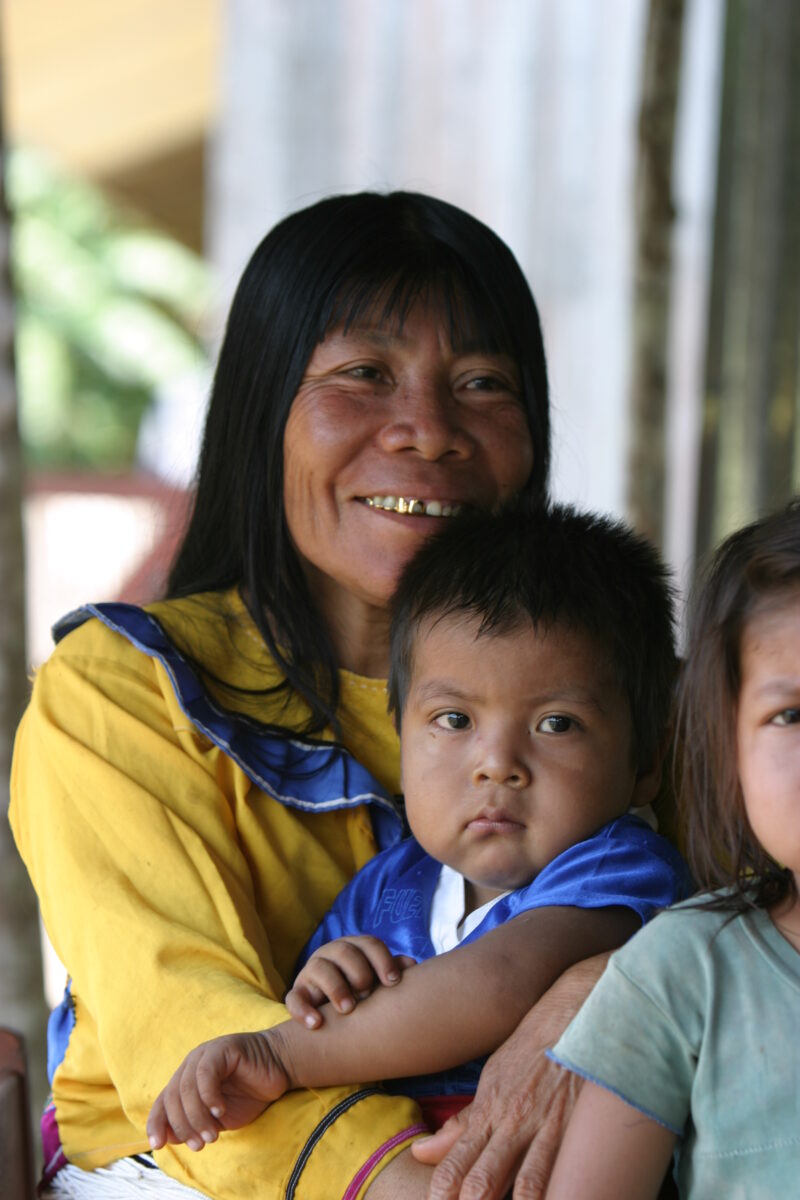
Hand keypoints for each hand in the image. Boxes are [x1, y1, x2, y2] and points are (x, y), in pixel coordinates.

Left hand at [146, 1029, 290, 1151]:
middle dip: (183, 1127)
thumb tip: (167, 1138)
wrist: (280, 1069)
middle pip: (173, 1098)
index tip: (158, 1145)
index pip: (163, 1102)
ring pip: (187, 1089)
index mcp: (186, 1080)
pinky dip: (209, 1097)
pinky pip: (205, 1074)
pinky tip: (220, 1111)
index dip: (156, 1123)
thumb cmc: (250, 1094)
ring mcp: (204, 1054)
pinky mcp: (220, 1049)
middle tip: (200, 1145)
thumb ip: (195, 1124)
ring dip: (197, 1117)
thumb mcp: (218, 1118)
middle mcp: (191, 1065)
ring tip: (213, 1134)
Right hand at [286, 936, 414, 1027]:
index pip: (368, 944)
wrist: (327, 1010)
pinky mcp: (297, 993)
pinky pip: (294, 998)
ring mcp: (311, 972)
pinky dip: (304, 1010)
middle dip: (359, 972)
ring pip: (319, 968)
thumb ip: (390, 971)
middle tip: (367, 994)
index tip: (393, 982)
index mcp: (353, 947)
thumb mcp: (375, 979)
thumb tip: (411, 964)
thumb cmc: (359, 990)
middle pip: (344, 951)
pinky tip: (317, 1024)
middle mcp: (330, 954)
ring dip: (336, 987)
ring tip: (348, 1008)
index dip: (382, 960)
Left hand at [411, 953, 609, 1199]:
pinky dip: (548, 1196)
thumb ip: (461, 1124)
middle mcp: (511, 1123)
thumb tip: (421, 1153)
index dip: (441, 1193)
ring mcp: (544, 1128)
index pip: (455, 1164)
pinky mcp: (573, 1128)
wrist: (572, 1014)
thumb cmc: (531, 1048)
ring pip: (522, 1184)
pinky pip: (558, 1171)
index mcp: (488, 1111)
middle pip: (482, 1181)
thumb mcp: (492, 1080)